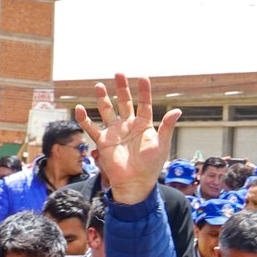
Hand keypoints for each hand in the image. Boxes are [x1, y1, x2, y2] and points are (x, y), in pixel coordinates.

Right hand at [75, 74, 178, 205]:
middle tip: (119, 73)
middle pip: (124, 102)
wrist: (135, 183)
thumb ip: (167, 127)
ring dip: (103, 98)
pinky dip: (84, 119)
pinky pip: (91, 128)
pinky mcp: (103, 141)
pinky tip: (79, 108)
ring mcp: (115, 132)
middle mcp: (128, 125)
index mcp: (144, 125)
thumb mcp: (161, 145)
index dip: (144, 91)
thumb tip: (177, 111)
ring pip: (107, 111)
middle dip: (122, 88)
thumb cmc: (151, 166)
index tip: (142, 77)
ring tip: (99, 85)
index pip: (144, 104)